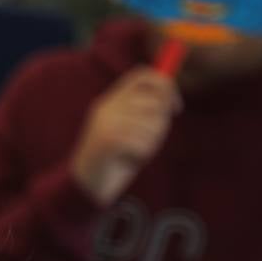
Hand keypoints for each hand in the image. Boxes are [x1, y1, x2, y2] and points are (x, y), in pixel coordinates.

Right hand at [70, 67, 180, 204]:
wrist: (85, 185)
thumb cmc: (113, 160)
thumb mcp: (126, 129)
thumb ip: (143, 112)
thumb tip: (169, 97)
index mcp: (110, 101)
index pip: (142, 75)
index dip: (165, 86)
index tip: (176, 107)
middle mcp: (107, 107)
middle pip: (155, 101)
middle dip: (162, 124)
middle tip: (150, 141)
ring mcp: (106, 122)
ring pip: (153, 124)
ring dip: (152, 143)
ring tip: (135, 152)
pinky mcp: (109, 140)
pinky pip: (144, 142)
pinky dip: (143, 155)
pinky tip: (130, 160)